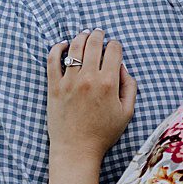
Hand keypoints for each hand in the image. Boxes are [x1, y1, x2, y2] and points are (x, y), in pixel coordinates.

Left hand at [46, 29, 135, 160]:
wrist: (76, 150)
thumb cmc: (103, 134)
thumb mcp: (127, 112)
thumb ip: (130, 87)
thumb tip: (122, 68)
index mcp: (109, 83)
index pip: (113, 51)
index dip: (116, 45)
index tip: (114, 46)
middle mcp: (88, 78)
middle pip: (94, 44)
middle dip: (98, 35)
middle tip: (99, 32)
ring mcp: (69, 81)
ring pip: (74, 48)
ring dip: (80, 37)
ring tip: (83, 34)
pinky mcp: (54, 87)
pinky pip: (52, 60)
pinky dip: (57, 48)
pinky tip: (62, 45)